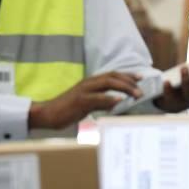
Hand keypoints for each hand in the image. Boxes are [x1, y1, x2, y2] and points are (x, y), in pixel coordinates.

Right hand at [28, 72, 142, 128]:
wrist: (47, 114)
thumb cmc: (67, 110)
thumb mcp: (87, 105)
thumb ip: (101, 103)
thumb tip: (115, 103)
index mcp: (91, 83)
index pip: (112, 75)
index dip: (127, 75)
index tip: (141, 78)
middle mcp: (89, 83)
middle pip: (113, 76)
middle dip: (129, 81)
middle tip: (142, 89)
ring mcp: (84, 90)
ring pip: (108, 83)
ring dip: (124, 87)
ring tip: (136, 94)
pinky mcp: (79, 100)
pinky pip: (97, 97)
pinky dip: (109, 98)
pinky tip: (119, 100)